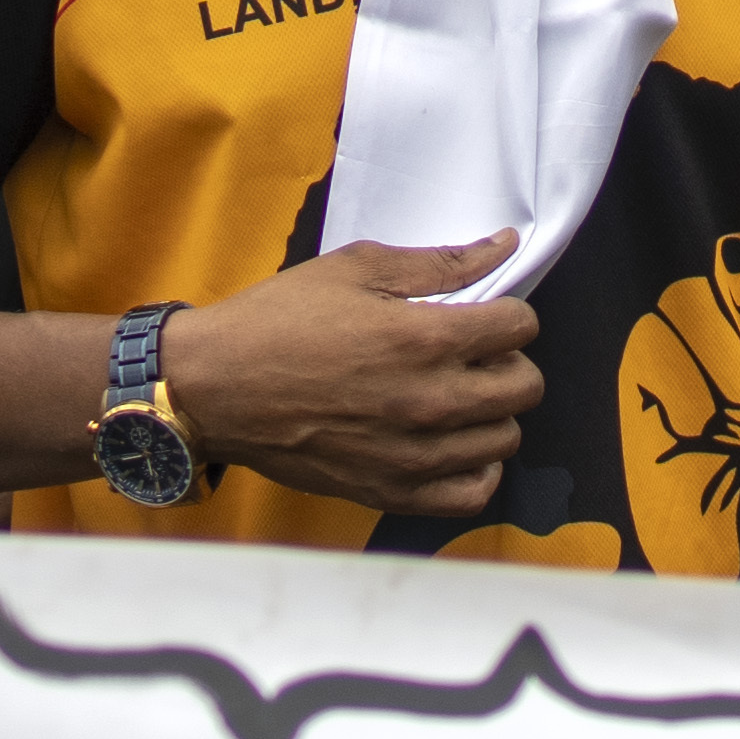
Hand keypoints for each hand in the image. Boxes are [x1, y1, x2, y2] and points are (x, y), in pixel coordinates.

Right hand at [166, 235, 547, 518]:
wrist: (214, 387)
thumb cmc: (277, 322)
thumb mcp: (355, 270)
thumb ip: (439, 262)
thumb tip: (502, 246)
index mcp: (423, 338)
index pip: (520, 327)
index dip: (508, 313)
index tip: (482, 314)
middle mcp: (428, 401)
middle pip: (525, 386)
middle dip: (507, 361)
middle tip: (471, 354)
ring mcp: (412, 453)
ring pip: (505, 438)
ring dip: (491, 413)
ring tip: (456, 396)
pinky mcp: (391, 491)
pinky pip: (472, 492)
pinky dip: (476, 468)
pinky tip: (454, 444)